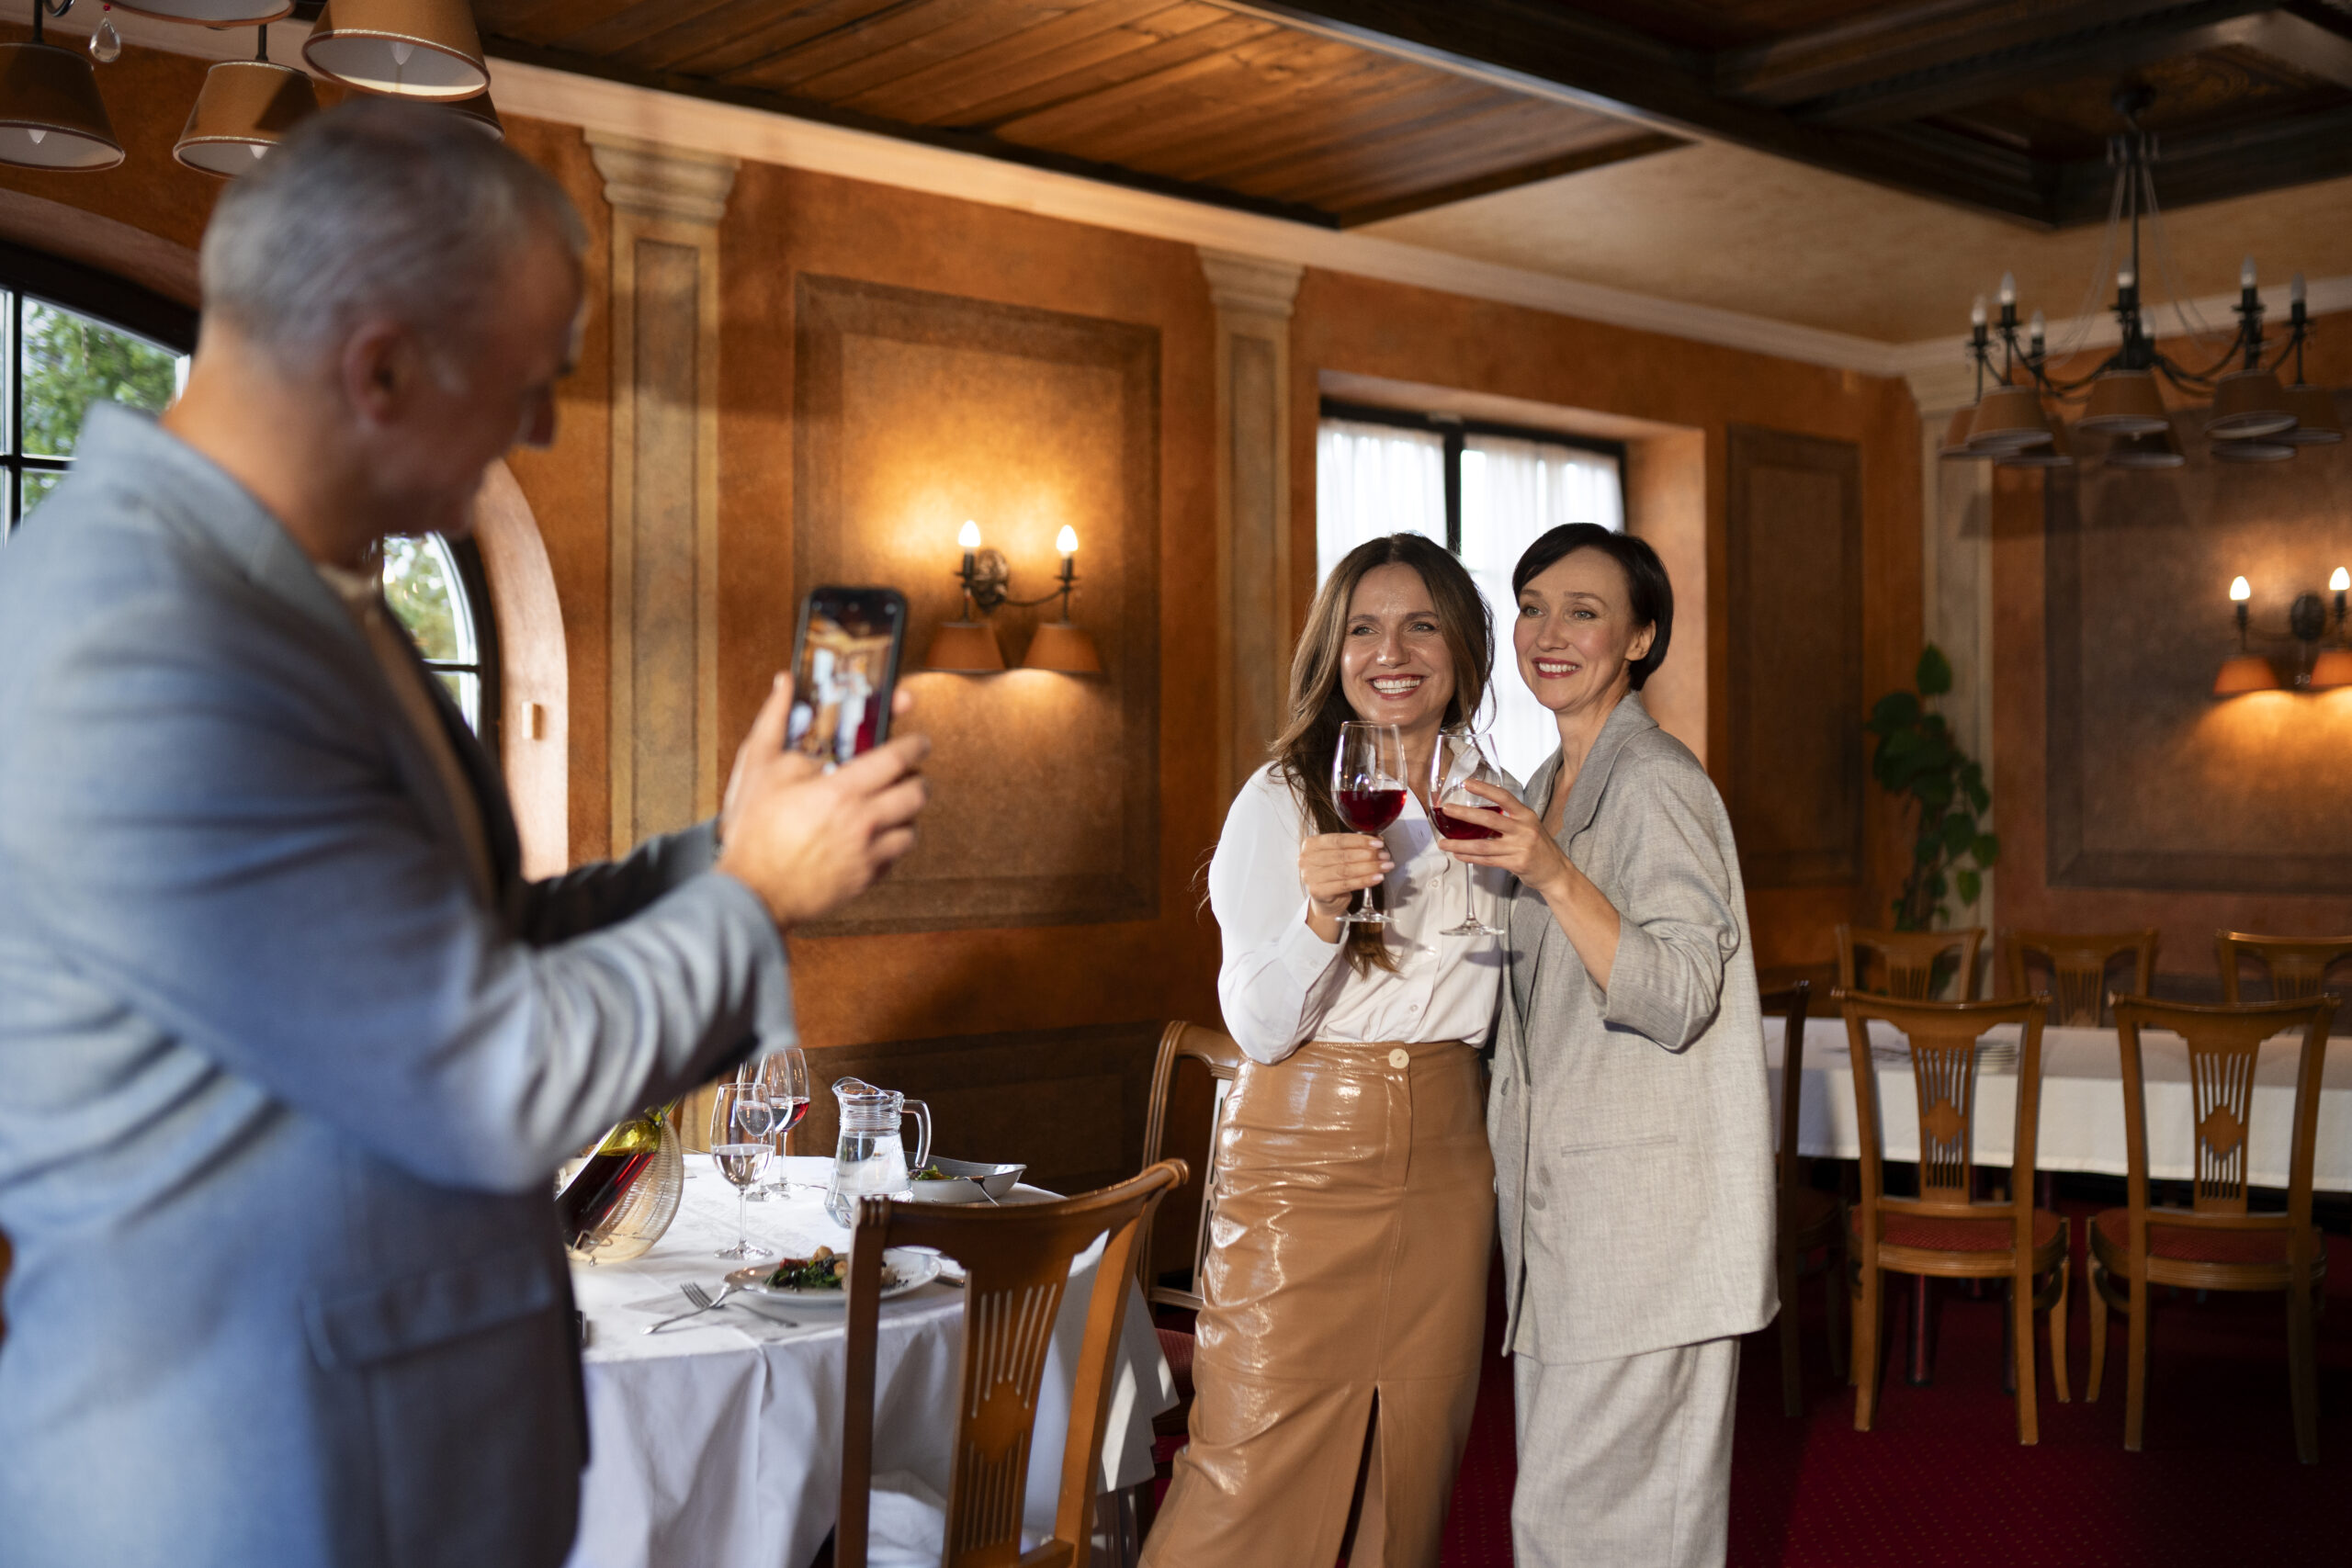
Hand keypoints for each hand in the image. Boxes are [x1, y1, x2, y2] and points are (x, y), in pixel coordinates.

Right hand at [716, 675, 928, 927]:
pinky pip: (896, 858)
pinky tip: (873, 838)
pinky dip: (892, 845)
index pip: (898, 758)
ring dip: (906, 814)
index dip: (914, 744)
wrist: (752, 891)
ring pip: (912, 829)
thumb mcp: (759, 768)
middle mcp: (864, 822)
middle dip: (917, 779)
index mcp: (842, 790)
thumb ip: (775, 720)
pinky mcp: (866, 880)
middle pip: (917, 793)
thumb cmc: (754, 831)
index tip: (919, 741)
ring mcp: (869, 854)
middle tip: (907, 775)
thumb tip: (785, 685)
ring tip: (889, 807)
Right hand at [1300, 831, 1391, 922]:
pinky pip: (1346, 884)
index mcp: (1311, 844)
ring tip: (1384, 866)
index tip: (1378, 843)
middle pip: (1343, 855)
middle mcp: (1307, 859)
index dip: (1360, 841)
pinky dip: (1364, 881)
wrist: (1326, 901)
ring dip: (1369, 868)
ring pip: (1346, 870)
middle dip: (1368, 855)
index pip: (1339, 840)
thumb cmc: (1333, 875)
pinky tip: (1377, 878)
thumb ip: (1353, 847)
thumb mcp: (1339, 856)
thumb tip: (1377, 842)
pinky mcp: (1317, 891)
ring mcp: (1310, 876)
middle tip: (1384, 856)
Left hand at [1437, 780, 1571, 896]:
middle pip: (1490, 820)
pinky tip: (1458, 854)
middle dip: (1465, 814)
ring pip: (1483, 845)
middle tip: (1447, 810)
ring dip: (1460, 844)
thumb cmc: (1539, 847)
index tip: (1467, 783)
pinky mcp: (1516, 864)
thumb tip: (1479, 815)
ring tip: (1443, 842)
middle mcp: (1524, 829)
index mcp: (1526, 815)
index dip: (1485, 789)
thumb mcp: (1529, 827)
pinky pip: (1488, 860)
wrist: (1556, 872)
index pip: (1504, 797)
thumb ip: (1509, 820)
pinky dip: (1470, 857)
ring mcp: (1520, 847)